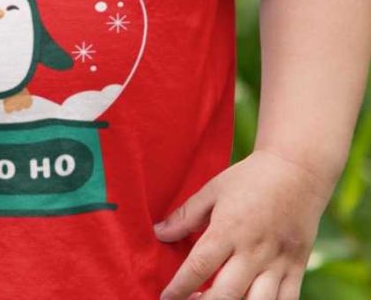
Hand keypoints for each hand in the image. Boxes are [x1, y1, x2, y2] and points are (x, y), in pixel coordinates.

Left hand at [154, 149, 332, 298]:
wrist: (297, 169)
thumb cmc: (250, 178)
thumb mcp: (214, 189)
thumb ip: (187, 215)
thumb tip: (159, 233)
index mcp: (229, 228)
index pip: (198, 267)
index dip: (179, 288)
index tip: (166, 297)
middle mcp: (254, 250)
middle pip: (226, 294)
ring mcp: (278, 262)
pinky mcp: (297, 267)